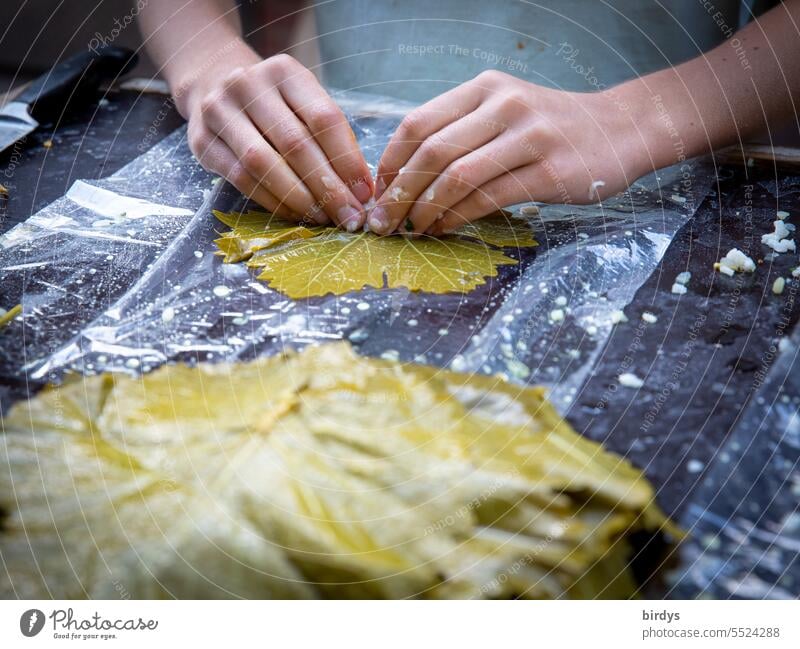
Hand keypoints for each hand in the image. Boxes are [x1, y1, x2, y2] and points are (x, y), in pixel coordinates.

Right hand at [180, 50, 372, 229]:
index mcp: (285, 72)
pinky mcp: (201, 140)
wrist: (211, 83)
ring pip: (265, 164)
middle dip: (329, 188)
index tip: (365, 193)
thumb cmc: (274, 102)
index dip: (348, 160)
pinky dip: (272, 201)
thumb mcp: (302, 103)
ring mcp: (220, 111)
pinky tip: (295, 215)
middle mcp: (249, 85)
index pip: (324, 119)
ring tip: (323, 219)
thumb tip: (361, 189)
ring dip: (300, 199)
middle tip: (350, 217)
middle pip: (296, 145)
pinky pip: (241, 179)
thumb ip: (330, 138)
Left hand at [367, 70, 649, 235]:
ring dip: (425, 210)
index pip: (417, 123)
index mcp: (484, 89)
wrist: (621, 129)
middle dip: (399, 194)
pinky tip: (445, 230)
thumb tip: (404, 176)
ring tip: (413, 230)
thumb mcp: (503, 112)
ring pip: (457, 177)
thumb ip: (460, 133)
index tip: (378, 193)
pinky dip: (458, 218)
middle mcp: (504, 105)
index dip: (390, 162)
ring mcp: (529, 136)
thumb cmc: (551, 128)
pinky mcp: (549, 171)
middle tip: (383, 223)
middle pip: (431, 152)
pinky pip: (489, 198)